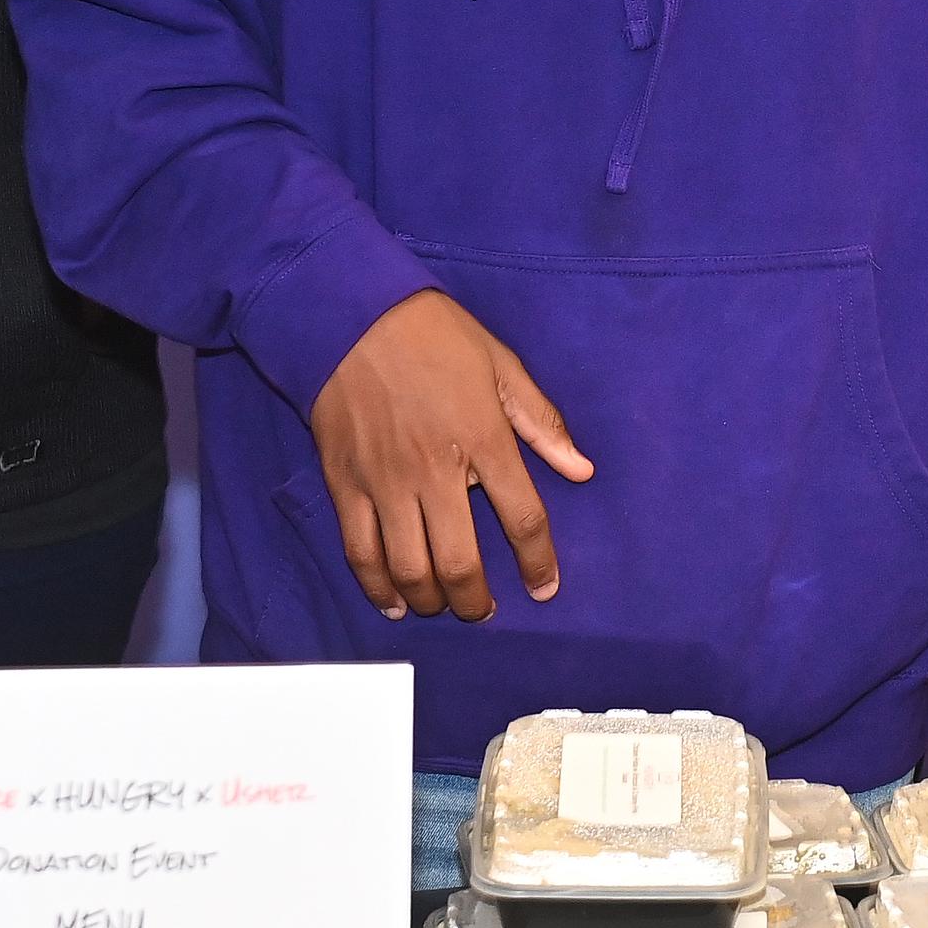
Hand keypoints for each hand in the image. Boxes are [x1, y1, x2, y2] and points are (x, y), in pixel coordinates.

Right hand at [309, 288, 591, 623]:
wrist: (355, 317)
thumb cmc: (437, 337)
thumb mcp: (503, 366)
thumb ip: (542, 423)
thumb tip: (582, 469)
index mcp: (483, 437)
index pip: (522, 517)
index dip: (539, 562)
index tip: (546, 589)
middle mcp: (434, 470)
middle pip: (459, 562)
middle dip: (477, 601)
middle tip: (487, 610)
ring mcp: (385, 482)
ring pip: (409, 568)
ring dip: (432, 601)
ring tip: (446, 606)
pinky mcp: (345, 485)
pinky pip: (360, 553)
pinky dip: (378, 588)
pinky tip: (396, 602)